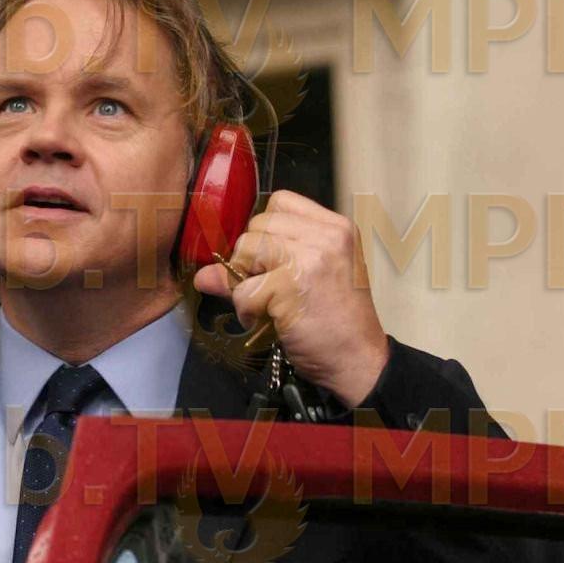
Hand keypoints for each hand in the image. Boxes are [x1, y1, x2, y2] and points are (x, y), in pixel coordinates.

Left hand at [192, 190, 390, 407]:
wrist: (359, 361)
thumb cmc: (338, 323)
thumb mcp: (308, 280)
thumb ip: (263, 265)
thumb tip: (204, 275)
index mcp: (335, 228)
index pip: (280, 202)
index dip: (264, 231)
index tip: (270, 259)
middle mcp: (326, 237)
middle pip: (257, 226)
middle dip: (251, 259)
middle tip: (267, 288)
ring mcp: (310, 259)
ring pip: (245, 251)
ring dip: (245, 284)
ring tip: (266, 305)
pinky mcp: (290, 286)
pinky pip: (243, 290)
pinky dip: (247, 311)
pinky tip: (268, 322)